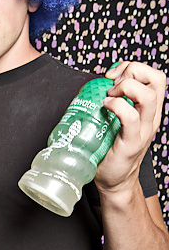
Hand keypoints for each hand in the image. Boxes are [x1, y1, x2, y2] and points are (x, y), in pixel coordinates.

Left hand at [95, 61, 165, 192]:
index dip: (133, 67)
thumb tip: (92, 87)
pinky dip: (116, 106)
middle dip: (132, 71)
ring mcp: (144, 130)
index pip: (154, 75)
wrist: (114, 182)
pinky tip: (106, 107)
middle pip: (157, 78)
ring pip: (148, 95)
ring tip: (109, 97)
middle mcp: (151, 117)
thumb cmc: (110, 150)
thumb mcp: (116, 121)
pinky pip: (131, 117)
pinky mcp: (132, 142)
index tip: (112, 75)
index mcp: (149, 109)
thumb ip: (113, 104)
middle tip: (112, 84)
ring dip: (125, 87)